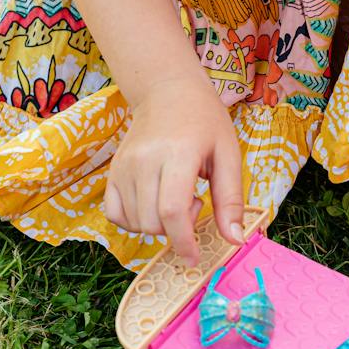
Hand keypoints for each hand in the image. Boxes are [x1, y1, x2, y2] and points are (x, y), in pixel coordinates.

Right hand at [104, 76, 244, 264]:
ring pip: (135, 222)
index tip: (194, 258)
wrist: (167, 91)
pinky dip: (134, 221)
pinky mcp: (113, 171)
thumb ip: (231, 199)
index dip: (183, 242)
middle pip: (152, 222)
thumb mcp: (228, 154)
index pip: (171, 211)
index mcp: (178, 154)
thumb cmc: (204, 121)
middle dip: (176, 230)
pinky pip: (115, 214)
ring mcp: (124, 166)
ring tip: (175, 197)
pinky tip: (153, 205)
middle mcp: (144, 161)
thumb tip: (235, 240)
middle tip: (194, 202)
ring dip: (159, 225)